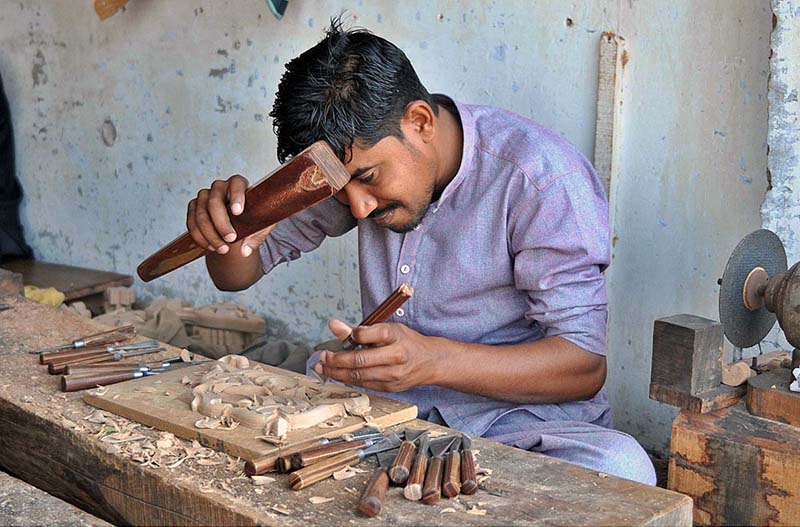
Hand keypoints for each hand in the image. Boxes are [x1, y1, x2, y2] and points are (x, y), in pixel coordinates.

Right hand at [186, 175, 273, 257]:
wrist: (239, 221)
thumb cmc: (252, 217)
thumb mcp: (261, 226)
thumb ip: (256, 237)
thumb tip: (245, 251)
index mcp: (238, 184)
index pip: (236, 184)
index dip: (237, 196)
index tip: (238, 212)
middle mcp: (219, 186)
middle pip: (214, 202)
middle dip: (221, 223)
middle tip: (231, 239)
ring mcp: (204, 196)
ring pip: (201, 214)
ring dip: (210, 235)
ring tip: (223, 249)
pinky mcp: (194, 207)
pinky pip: (192, 223)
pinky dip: (200, 237)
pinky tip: (211, 247)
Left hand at [313, 319, 441, 391]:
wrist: (430, 361)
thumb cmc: (406, 342)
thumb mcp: (388, 329)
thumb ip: (360, 330)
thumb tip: (333, 325)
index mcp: (396, 335)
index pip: (369, 334)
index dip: (353, 335)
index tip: (344, 335)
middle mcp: (396, 355)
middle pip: (360, 360)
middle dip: (336, 360)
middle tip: (322, 357)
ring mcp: (394, 374)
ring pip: (359, 376)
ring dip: (337, 372)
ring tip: (324, 367)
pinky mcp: (391, 387)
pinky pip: (364, 384)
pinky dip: (349, 379)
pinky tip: (338, 374)